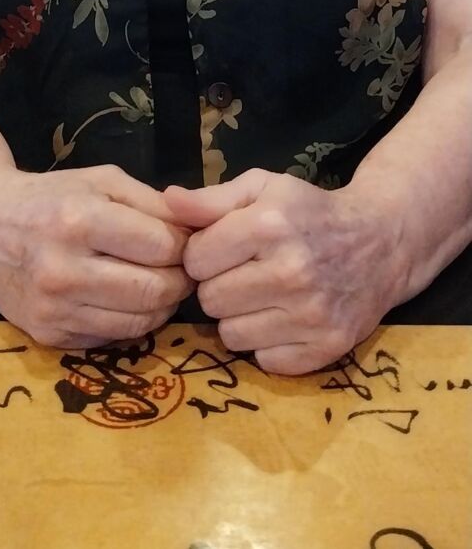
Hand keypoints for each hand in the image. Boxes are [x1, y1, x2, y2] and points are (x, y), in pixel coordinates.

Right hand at [0, 164, 193, 347]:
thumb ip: (153, 204)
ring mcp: (54, 309)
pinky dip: (129, 321)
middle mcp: (64, 269)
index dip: (185, 246)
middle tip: (179, 269)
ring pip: (139, 323)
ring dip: (160, 306)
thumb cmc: (51, 197)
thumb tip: (201, 230)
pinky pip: (112, 337)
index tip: (185, 243)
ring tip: (155, 283)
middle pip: (154, 290)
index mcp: (80, 220)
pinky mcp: (49, 336)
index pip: (161, 247)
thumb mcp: (102, 181)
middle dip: (179, 281)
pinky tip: (122, 299)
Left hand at [165, 171, 402, 374]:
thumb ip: (212, 199)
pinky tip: (285, 317)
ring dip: (240, 317)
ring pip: (231, 335)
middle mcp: (290, 271)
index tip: (225, 249)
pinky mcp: (326, 348)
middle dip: (219, 285)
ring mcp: (311, 315)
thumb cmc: (310, 211)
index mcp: (269, 225)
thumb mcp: (263, 188)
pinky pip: (264, 360)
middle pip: (209, 300)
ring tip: (263, 295)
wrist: (380, 242)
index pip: (196, 259)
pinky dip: (268, 343)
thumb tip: (168, 202)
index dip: (204, 253)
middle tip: (246, 273)